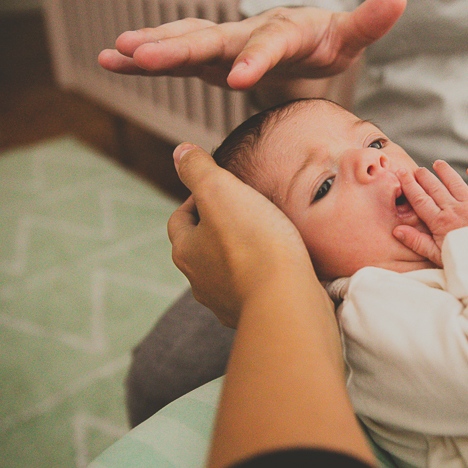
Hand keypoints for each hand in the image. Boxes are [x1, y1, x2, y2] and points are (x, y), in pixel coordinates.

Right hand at [98, 0, 406, 89]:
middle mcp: (246, 33)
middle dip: (178, 47)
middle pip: (210, 39)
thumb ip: (369, 20)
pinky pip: (174, 60)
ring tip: (115, 55)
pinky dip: (144, 60)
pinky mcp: (210, 59)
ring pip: (184, 42)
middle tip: (142, 53)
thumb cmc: (328, 38)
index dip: (255, 58)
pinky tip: (111, 61)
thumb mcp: (351, 34)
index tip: (241, 78)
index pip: (268, 44)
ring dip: (151, 49)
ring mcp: (224, 44)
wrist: (306, 36)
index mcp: (284, 30)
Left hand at [167, 143, 315, 326]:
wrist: (286, 301)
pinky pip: (253, 291)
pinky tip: (281, 269)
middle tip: (244, 212)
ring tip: (267, 239)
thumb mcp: (220, 190)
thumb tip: (180, 152)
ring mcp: (226, 303)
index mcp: (186, 251)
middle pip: (202, 248)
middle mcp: (200, 281)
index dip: (197, 199)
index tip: (221, 189)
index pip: (180, 219)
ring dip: (241, 256)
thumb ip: (197, 169)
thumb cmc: (254, 244)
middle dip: (219, 230)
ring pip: (227, 272)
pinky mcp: (255, 315)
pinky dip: (262, 278)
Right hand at [393, 161, 467, 264]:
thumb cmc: (464, 261)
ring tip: (438, 164)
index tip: (402, 173)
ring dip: (446, 172)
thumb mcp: (437, 256)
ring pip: (456, 183)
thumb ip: (417, 242)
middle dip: (424, 176)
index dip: (409, 185)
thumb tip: (398, 230)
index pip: (420, 199)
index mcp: (440, 222)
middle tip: (417, 169)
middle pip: (435, 188)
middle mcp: (455, 210)